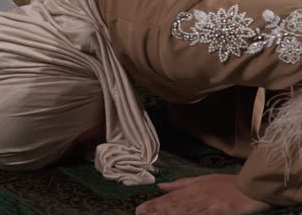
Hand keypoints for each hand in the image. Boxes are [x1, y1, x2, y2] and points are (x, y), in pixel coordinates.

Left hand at [135, 174, 270, 214]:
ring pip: (184, 212)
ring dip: (169, 214)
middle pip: (173, 206)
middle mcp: (197, 196)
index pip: (169, 198)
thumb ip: (181, 184)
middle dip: (156, 210)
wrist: (252, 186)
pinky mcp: (219, 213)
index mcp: (192, 189)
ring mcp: (207, 205)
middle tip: (140, 213)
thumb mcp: (202, 180)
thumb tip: (161, 186)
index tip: (140, 209)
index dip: (154, 205)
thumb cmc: (228, 184)